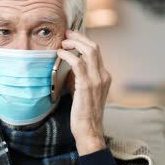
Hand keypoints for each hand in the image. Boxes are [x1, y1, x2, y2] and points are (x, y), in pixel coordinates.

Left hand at [56, 30, 111, 154]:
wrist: (89, 130)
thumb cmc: (83, 113)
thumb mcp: (84, 91)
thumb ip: (79, 77)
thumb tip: (68, 64)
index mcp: (104, 76)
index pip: (96, 51)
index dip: (83, 41)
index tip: (70, 37)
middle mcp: (103, 75)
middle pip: (94, 46)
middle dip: (79, 37)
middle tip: (66, 34)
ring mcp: (97, 80)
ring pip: (89, 50)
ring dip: (74, 43)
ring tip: (62, 43)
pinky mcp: (87, 86)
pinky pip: (79, 63)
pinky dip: (69, 55)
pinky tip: (60, 54)